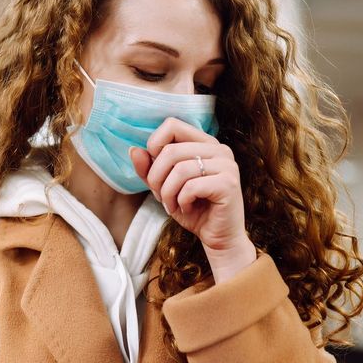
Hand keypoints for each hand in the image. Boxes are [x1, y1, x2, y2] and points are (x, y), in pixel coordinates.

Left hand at [131, 118, 256, 281]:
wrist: (218, 238)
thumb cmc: (193, 210)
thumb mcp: (164, 187)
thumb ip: (149, 169)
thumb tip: (134, 150)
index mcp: (204, 143)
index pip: (171, 124)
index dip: (154, 147)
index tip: (156, 172)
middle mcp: (219, 149)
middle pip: (170, 150)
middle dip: (157, 178)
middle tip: (161, 196)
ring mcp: (227, 164)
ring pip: (179, 169)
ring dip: (167, 193)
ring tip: (173, 205)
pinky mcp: (229, 183)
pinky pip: (191, 186)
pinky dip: (181, 201)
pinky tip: (187, 209)